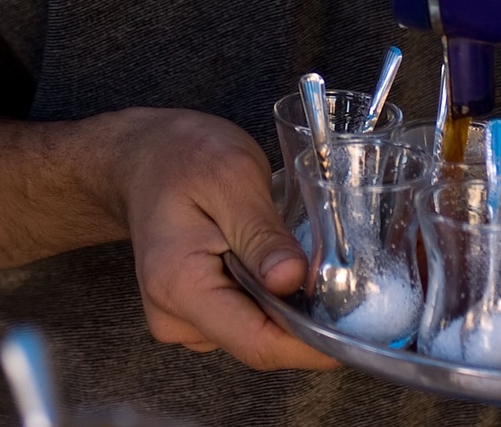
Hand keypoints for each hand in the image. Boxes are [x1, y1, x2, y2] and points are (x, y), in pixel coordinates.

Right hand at [115, 109, 338, 370]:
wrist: (143, 155)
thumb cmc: (183, 155)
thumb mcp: (232, 176)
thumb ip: (261, 233)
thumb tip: (292, 281)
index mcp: (178, 285)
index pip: (256, 343)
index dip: (311, 345)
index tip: (357, 331)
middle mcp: (173, 316)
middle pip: (258, 341)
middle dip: (300, 317)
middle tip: (333, 271)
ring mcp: (179, 319)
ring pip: (253, 332)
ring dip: (281, 304)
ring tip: (286, 250)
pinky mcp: (190, 313)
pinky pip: (241, 319)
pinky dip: (263, 296)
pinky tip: (263, 258)